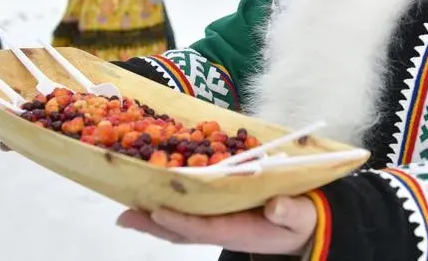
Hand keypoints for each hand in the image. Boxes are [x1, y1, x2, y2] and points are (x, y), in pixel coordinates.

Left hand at [116, 196, 316, 254]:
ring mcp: (218, 221)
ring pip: (180, 223)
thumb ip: (291, 212)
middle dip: (152, 223)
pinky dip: (169, 206)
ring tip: (126, 209)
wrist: (305, 227)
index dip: (180, 221)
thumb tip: (276, 206)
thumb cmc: (302, 219)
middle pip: (181, 229)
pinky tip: (151, 197)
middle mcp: (223, 227)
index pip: (204, 227)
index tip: (156, 211)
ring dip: (153, 217)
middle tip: (123, 216)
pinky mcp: (219, 213)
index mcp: (240, 230)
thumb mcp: (302, 217)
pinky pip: (189, 213)